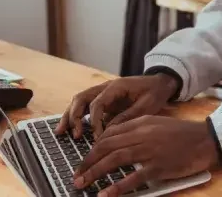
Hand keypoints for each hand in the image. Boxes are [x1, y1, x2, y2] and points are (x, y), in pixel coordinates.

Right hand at [55, 75, 178, 138]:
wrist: (160, 83)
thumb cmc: (155, 92)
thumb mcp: (147, 105)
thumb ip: (128, 116)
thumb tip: (109, 131)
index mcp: (116, 87)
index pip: (97, 104)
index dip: (94, 121)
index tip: (97, 137)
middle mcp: (105, 88)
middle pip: (82, 98)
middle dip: (74, 116)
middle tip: (74, 134)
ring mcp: (103, 93)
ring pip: (79, 101)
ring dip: (69, 116)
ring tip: (61, 132)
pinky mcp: (103, 100)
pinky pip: (85, 106)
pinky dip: (76, 116)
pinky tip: (70, 129)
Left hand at [74, 116, 219, 195]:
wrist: (206, 139)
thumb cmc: (183, 133)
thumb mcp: (158, 124)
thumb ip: (138, 130)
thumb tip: (116, 141)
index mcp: (142, 123)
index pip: (109, 133)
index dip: (93, 148)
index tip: (84, 160)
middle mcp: (143, 134)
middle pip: (107, 146)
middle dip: (87, 161)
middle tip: (76, 174)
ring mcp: (150, 151)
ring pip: (115, 159)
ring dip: (94, 172)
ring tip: (81, 183)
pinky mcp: (159, 166)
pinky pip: (134, 177)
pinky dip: (117, 187)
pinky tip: (104, 194)